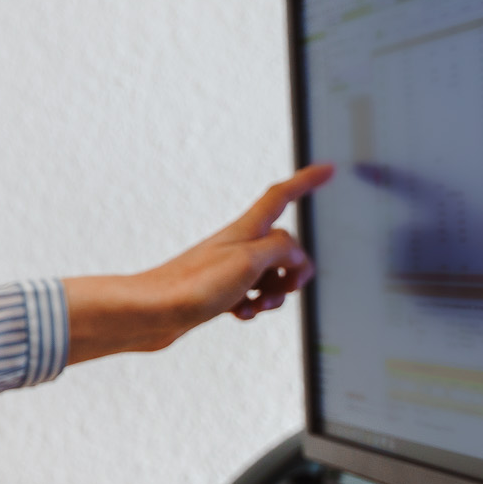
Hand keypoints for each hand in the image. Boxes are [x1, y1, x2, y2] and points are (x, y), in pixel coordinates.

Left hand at [62, 163, 333, 364]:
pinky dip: (253, 307)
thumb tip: (296, 257)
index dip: (306, 181)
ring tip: (254, 305)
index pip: (281, 196)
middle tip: (282, 286)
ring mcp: (228, 267)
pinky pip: (252, 296)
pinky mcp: (219, 290)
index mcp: (245, 230)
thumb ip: (282, 251)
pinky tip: (239, 314)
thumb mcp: (249, 261)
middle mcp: (238, 244)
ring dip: (274, 295)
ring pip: (271, 276)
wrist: (153, 313)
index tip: (328, 169)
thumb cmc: (193, 285)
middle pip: (285, 247)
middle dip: (295, 270)